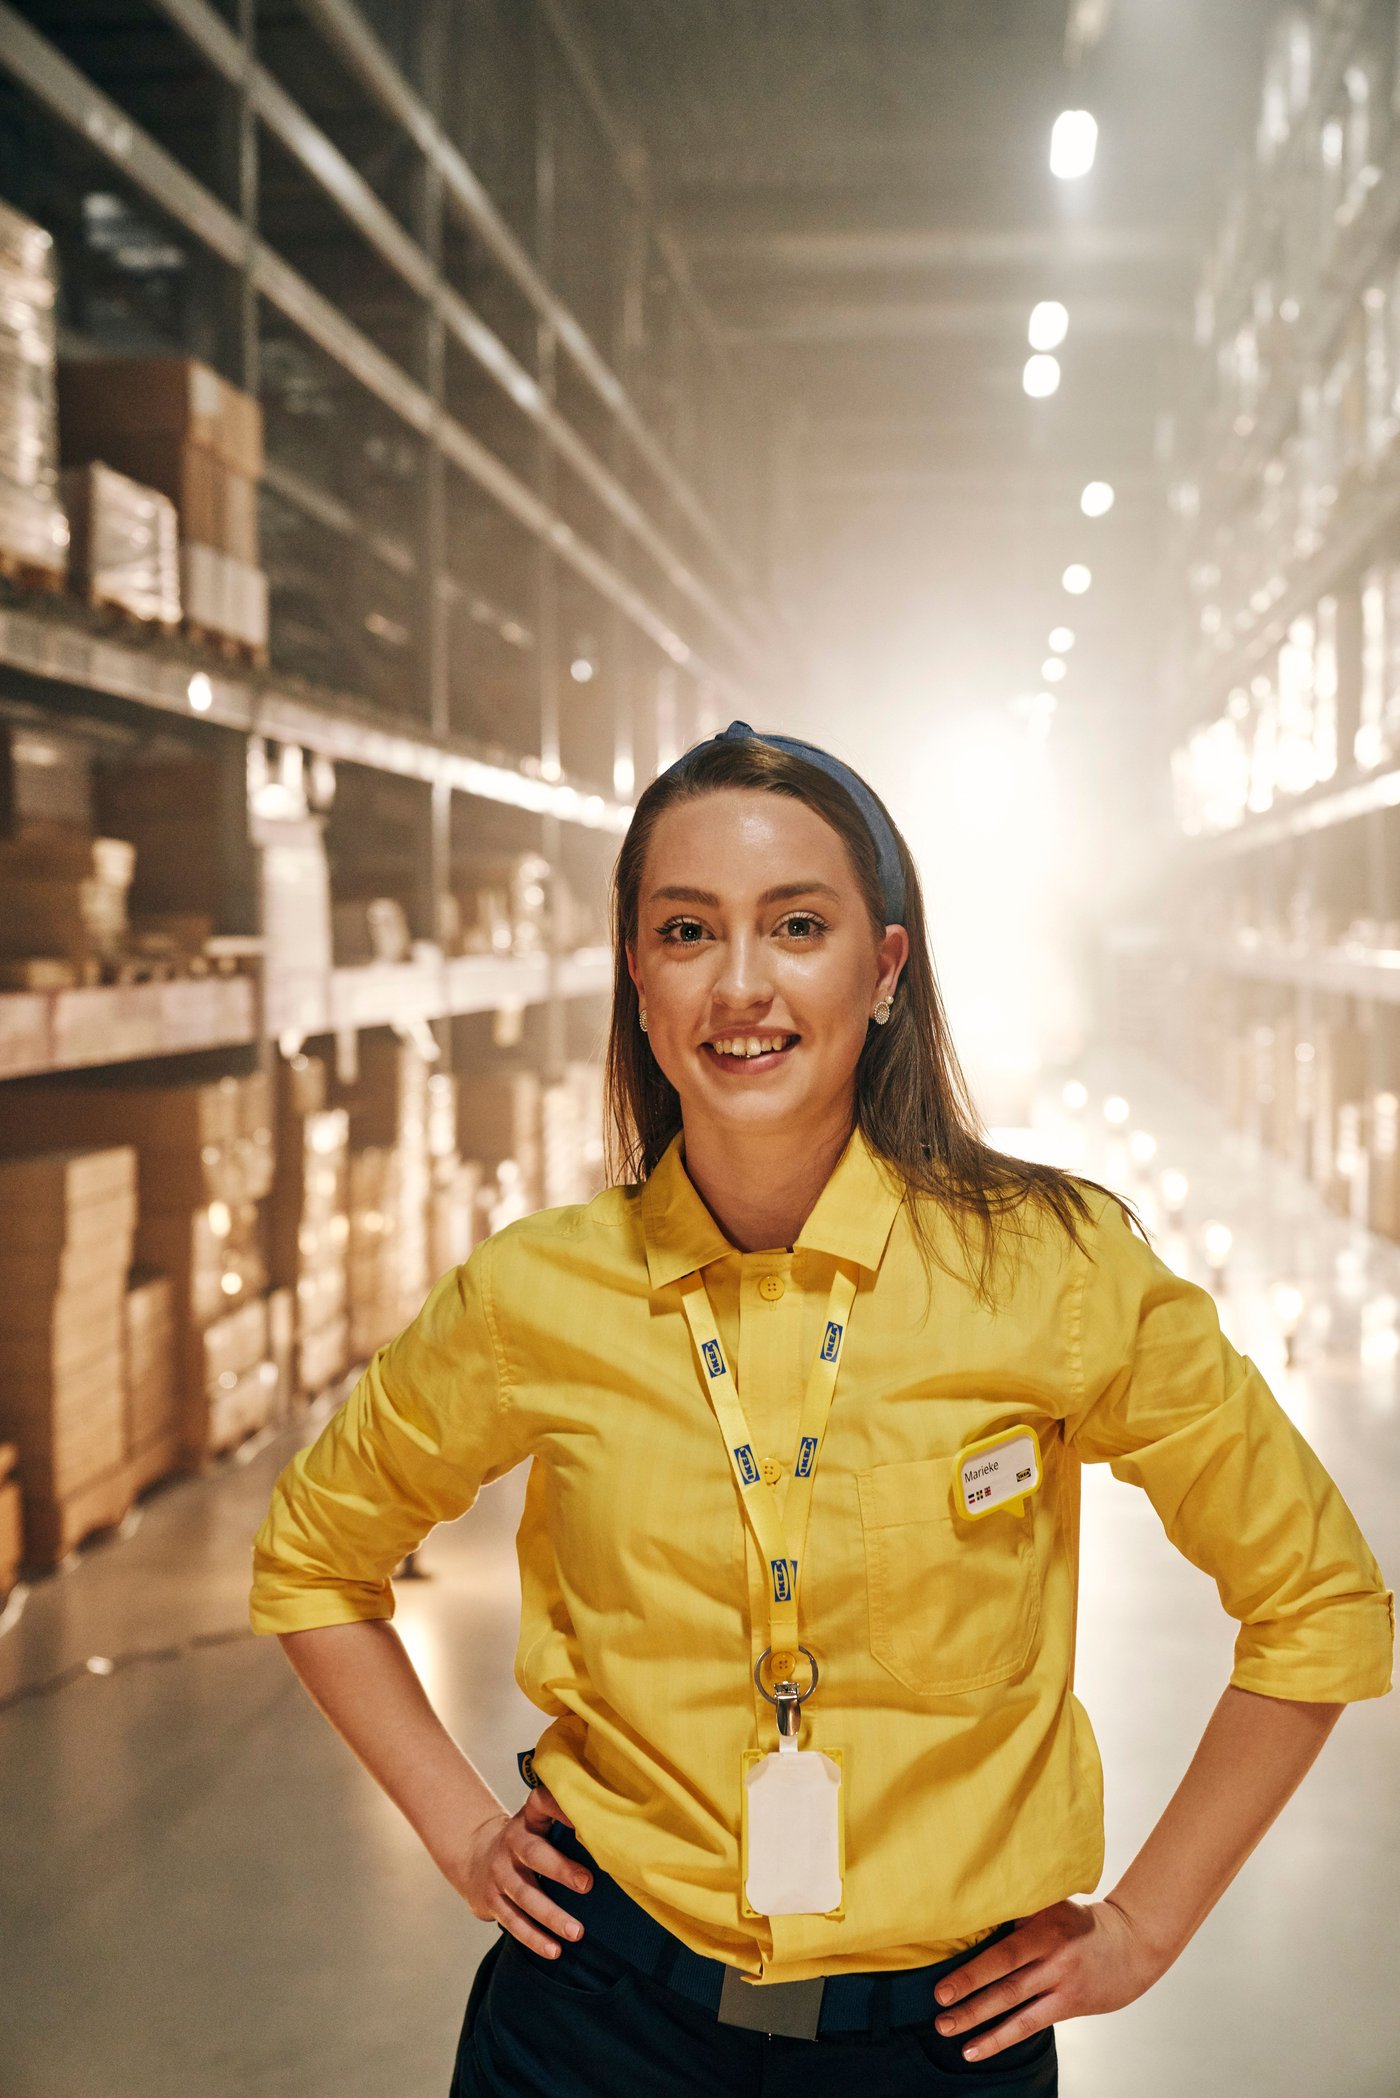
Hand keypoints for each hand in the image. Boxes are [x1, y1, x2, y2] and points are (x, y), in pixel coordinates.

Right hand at [444, 1782, 593, 1957]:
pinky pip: (513, 1921)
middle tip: (587, 1884)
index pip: (542, 1803)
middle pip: (534, 1854)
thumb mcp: (539, 1823)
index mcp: (529, 1819)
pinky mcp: (491, 1900)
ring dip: (551, 1916)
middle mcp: (511, 1842)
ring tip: (577, 1932)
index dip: (560, 1807)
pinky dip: (534, 1938)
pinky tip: (554, 1949)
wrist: (474, 1857)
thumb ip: (567, 1826)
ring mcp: (499, 1872)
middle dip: (560, 1869)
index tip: (585, 1817)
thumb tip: (616, 1838)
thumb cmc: (525, 1843)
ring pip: (525, 1895)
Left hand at [928, 1896, 1167, 2061]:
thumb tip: (968, 1914)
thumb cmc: (1077, 1921)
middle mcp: (1053, 1953)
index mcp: (1044, 1923)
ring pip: (1014, 2004)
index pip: (1004, 1949)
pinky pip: (1029, 2024)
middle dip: (968, 1995)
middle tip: (938, 2008)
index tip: (943, 1984)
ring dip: (978, 2021)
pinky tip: (975, 2049)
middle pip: (1005, 1978)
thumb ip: (1018, 1909)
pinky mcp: (1069, 2005)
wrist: (1131, 1943)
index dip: (973, 1969)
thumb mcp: (1051, 1904)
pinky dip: (1001, 2038)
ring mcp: (1062, 1981)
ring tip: (947, 2030)